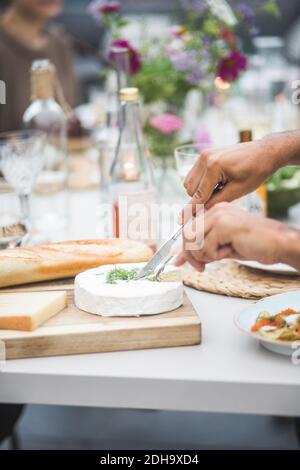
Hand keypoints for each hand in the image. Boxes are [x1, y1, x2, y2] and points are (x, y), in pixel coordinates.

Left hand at [175, 203, 299, 271]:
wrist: (277, 243)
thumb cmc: (254, 244)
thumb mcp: (222, 247)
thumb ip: (203, 249)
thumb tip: (182, 258)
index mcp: (215, 211)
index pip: (188, 229)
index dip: (184, 248)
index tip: (181, 262)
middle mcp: (215, 210)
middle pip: (186, 234)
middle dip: (190, 255)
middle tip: (201, 267)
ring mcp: (219, 215)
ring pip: (193, 240)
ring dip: (203, 255)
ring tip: (220, 255)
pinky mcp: (224, 225)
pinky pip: (206, 245)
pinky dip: (215, 255)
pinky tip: (229, 250)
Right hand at [182, 131, 299, 216]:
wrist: (264, 152)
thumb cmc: (256, 171)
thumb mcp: (238, 191)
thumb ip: (216, 202)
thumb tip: (200, 214)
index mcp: (214, 166)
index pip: (198, 195)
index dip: (191, 210)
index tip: (181, 221)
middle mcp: (205, 158)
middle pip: (190, 189)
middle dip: (200, 199)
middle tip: (219, 199)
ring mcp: (203, 154)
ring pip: (189, 182)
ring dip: (199, 191)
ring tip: (220, 189)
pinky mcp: (205, 154)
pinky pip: (194, 174)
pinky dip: (201, 183)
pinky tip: (217, 183)